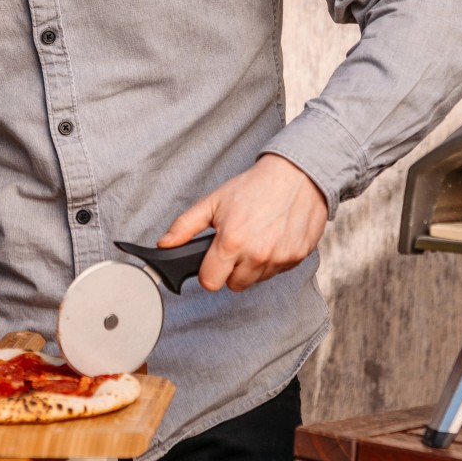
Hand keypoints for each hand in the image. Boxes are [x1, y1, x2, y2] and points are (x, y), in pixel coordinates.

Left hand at [159, 154, 327, 292]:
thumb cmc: (255, 186)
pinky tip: (273, 238)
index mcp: (231, 242)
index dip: (209, 271)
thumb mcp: (214, 201)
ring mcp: (279, 258)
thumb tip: (164, 244)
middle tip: (237, 244)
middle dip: (231, 269)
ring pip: (256, 280)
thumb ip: (185, 226)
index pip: (210, 282)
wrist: (297, 175)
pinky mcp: (297, 258)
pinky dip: (273, 260)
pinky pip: (277, 271)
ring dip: (253, 266)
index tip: (214, 259)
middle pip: (234, 285)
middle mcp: (256, 255)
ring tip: (256, 238)